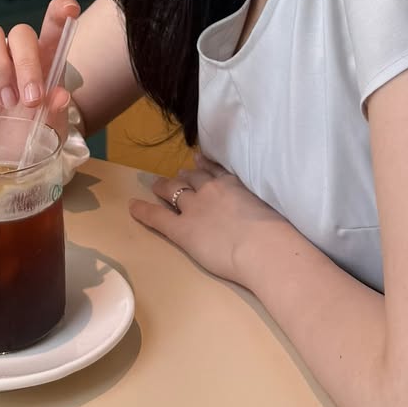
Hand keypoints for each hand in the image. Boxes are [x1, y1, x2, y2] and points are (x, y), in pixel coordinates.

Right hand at [0, 0, 78, 147]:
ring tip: (5, 100)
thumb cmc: (29, 137)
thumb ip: (55, 111)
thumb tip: (60, 95)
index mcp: (47, 60)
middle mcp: (19, 53)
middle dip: (27, 65)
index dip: (60, 12)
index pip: (54, 27)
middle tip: (30, 101)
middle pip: (21, 34)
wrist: (0, 159)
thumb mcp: (49, 130)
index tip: (69, 8)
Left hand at [129, 152, 289, 287]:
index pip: (214, 170)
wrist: (263, 246)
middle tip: (178, 174)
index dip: (204, 165)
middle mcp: (211, 189)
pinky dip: (143, 210)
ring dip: (164, 186)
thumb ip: (257, 204)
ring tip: (157, 185)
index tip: (199, 159)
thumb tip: (262, 207)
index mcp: (233, 183)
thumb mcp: (268, 207)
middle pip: (191, 178)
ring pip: (174, 190)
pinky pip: (158, 216)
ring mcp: (194, 207)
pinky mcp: (182, 228)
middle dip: (183, 176)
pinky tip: (132, 206)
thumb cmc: (275, 232)